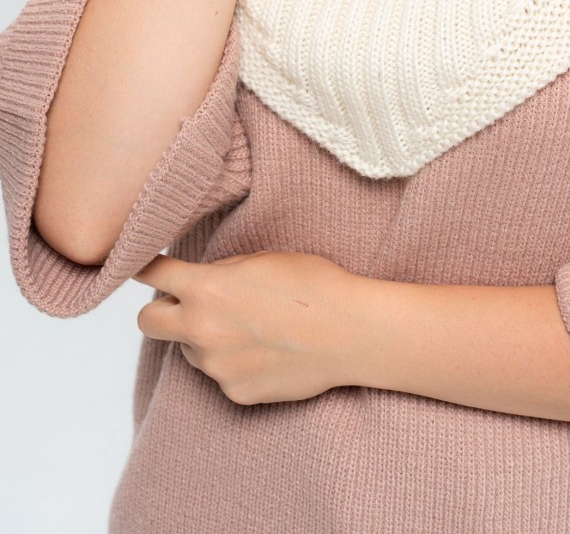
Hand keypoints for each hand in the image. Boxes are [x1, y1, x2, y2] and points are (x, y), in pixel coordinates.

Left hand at [132, 250, 362, 405]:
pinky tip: (268, 352)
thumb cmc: (313, 285)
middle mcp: (202, 329)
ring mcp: (216, 367)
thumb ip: (223, 272)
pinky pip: (221, 375)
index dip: (141, 267)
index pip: (154, 274)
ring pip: (190, 350)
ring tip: (253, 328)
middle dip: (159, 311)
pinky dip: (235, 363)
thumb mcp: (262, 260)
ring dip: (206, 338)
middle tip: (185, 304)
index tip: (135, 266)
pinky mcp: (235, 393)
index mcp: (207, 288)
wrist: (349, 332)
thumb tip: (202, 282)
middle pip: (147, 322)